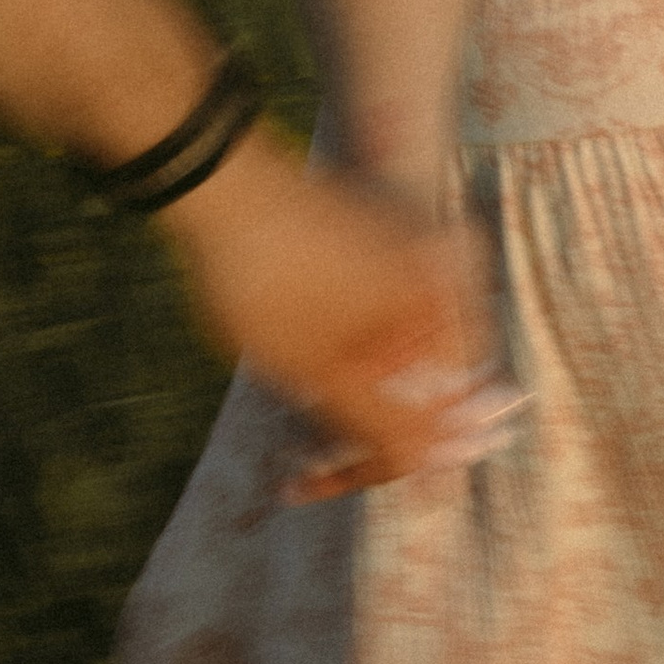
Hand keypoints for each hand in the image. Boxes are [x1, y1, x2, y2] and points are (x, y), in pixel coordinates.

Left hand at [157, 124, 508, 499]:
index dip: (370, 463)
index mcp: (445, 297)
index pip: (435, 415)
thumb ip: (391, 427)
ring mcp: (401, 249)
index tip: (307, 484)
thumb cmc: (271, 279)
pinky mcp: (366, 239)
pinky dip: (328, 344)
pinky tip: (279, 342)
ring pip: (379, 351)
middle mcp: (437, 269)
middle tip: (285, 440)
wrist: (216, 179)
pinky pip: (363, 313)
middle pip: (406, 382)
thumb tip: (448, 466)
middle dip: (344, 419)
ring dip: (332, 385)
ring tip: (275, 378)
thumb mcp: (325, 373)